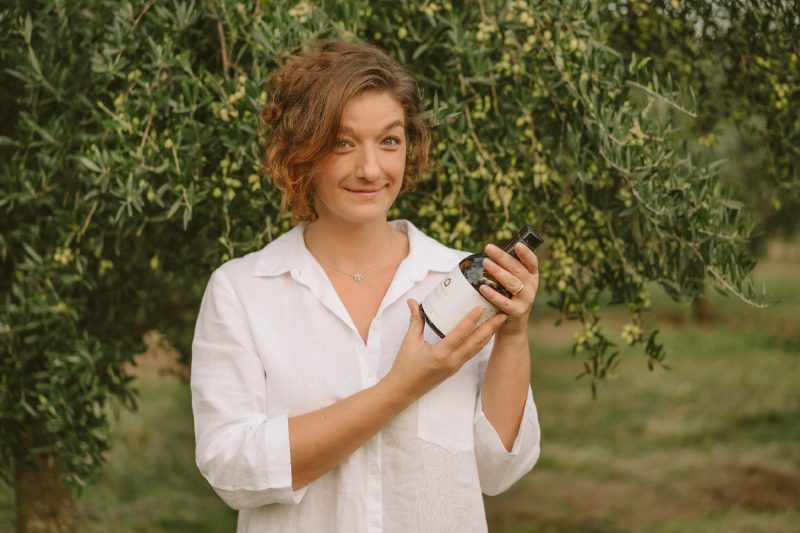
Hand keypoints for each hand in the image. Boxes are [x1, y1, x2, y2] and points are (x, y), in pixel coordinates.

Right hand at [384, 299, 507, 399]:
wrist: (404, 390)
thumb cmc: (405, 366)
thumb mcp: (409, 342)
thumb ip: (415, 320)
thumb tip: (412, 302)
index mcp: (440, 354)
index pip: (460, 334)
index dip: (471, 320)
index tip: (482, 307)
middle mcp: (452, 361)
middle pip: (476, 342)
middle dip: (491, 327)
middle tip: (503, 313)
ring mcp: (455, 366)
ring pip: (477, 348)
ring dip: (489, 334)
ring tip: (499, 321)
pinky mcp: (455, 368)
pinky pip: (472, 353)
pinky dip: (480, 342)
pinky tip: (486, 333)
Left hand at [478, 243, 539, 337]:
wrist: (512, 326)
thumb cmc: (510, 298)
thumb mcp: (514, 282)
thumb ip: (508, 269)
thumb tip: (491, 251)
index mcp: (532, 276)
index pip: (532, 262)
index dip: (526, 253)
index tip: (516, 244)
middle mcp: (531, 287)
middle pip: (518, 269)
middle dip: (502, 257)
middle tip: (489, 248)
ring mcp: (525, 300)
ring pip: (512, 283)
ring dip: (498, 272)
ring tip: (485, 263)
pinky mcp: (517, 312)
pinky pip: (504, 302)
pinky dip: (492, 294)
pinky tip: (482, 287)